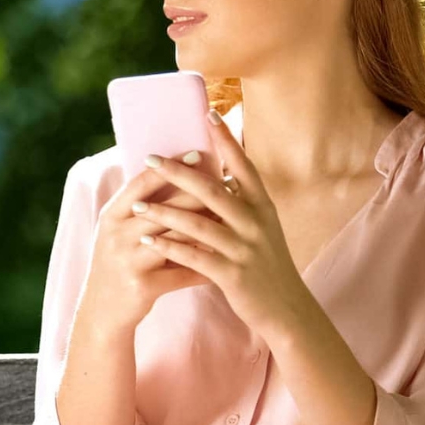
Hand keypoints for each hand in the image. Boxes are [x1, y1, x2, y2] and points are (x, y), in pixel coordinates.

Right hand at [81, 165, 212, 330]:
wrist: (101, 310)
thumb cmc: (117, 260)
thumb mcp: (119, 229)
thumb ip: (141, 205)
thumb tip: (176, 172)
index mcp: (112, 214)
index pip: (142, 182)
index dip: (170, 167)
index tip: (198, 153)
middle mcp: (117, 234)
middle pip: (164, 208)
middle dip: (198, 193)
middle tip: (227, 181)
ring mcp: (129, 260)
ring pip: (176, 239)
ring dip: (208, 228)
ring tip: (234, 217)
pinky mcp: (143, 286)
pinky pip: (182, 274)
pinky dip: (205, 266)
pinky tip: (227, 259)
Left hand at [130, 109, 318, 339]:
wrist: (288, 311)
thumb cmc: (267, 264)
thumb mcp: (261, 227)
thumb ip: (239, 202)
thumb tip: (215, 174)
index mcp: (263, 206)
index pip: (243, 166)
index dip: (226, 140)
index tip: (208, 113)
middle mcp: (256, 222)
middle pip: (213, 190)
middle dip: (178, 173)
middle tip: (149, 157)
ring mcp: (245, 249)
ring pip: (199, 224)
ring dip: (164, 212)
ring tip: (136, 205)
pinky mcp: (233, 275)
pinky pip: (195, 257)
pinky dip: (169, 247)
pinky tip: (146, 239)